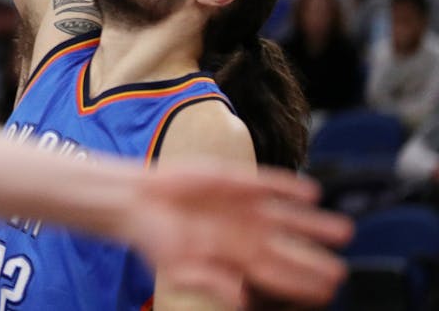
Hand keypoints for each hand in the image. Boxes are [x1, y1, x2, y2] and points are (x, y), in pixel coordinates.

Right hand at [122, 163, 350, 306]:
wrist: (136, 201)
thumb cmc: (153, 238)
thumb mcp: (177, 267)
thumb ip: (208, 280)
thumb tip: (239, 298)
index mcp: (234, 259)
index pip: (276, 275)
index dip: (301, 284)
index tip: (326, 292)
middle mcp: (245, 234)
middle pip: (289, 249)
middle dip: (315, 261)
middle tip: (341, 271)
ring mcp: (243, 208)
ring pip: (288, 217)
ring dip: (315, 224)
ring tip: (344, 231)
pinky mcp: (235, 182)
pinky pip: (269, 185)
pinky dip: (289, 188)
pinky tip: (311, 193)